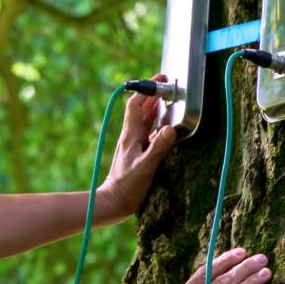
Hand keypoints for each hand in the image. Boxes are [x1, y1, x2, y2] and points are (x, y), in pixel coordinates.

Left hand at [97, 73, 177, 221]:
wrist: (113, 203)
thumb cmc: (127, 187)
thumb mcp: (145, 167)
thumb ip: (159, 148)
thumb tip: (171, 128)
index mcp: (130, 135)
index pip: (136, 104)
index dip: (146, 89)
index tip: (160, 80)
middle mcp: (131, 137)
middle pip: (141, 109)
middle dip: (153, 96)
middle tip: (168, 87)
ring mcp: (133, 145)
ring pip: (145, 121)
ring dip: (155, 109)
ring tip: (168, 101)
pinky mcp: (137, 154)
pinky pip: (148, 134)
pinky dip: (157, 126)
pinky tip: (165, 128)